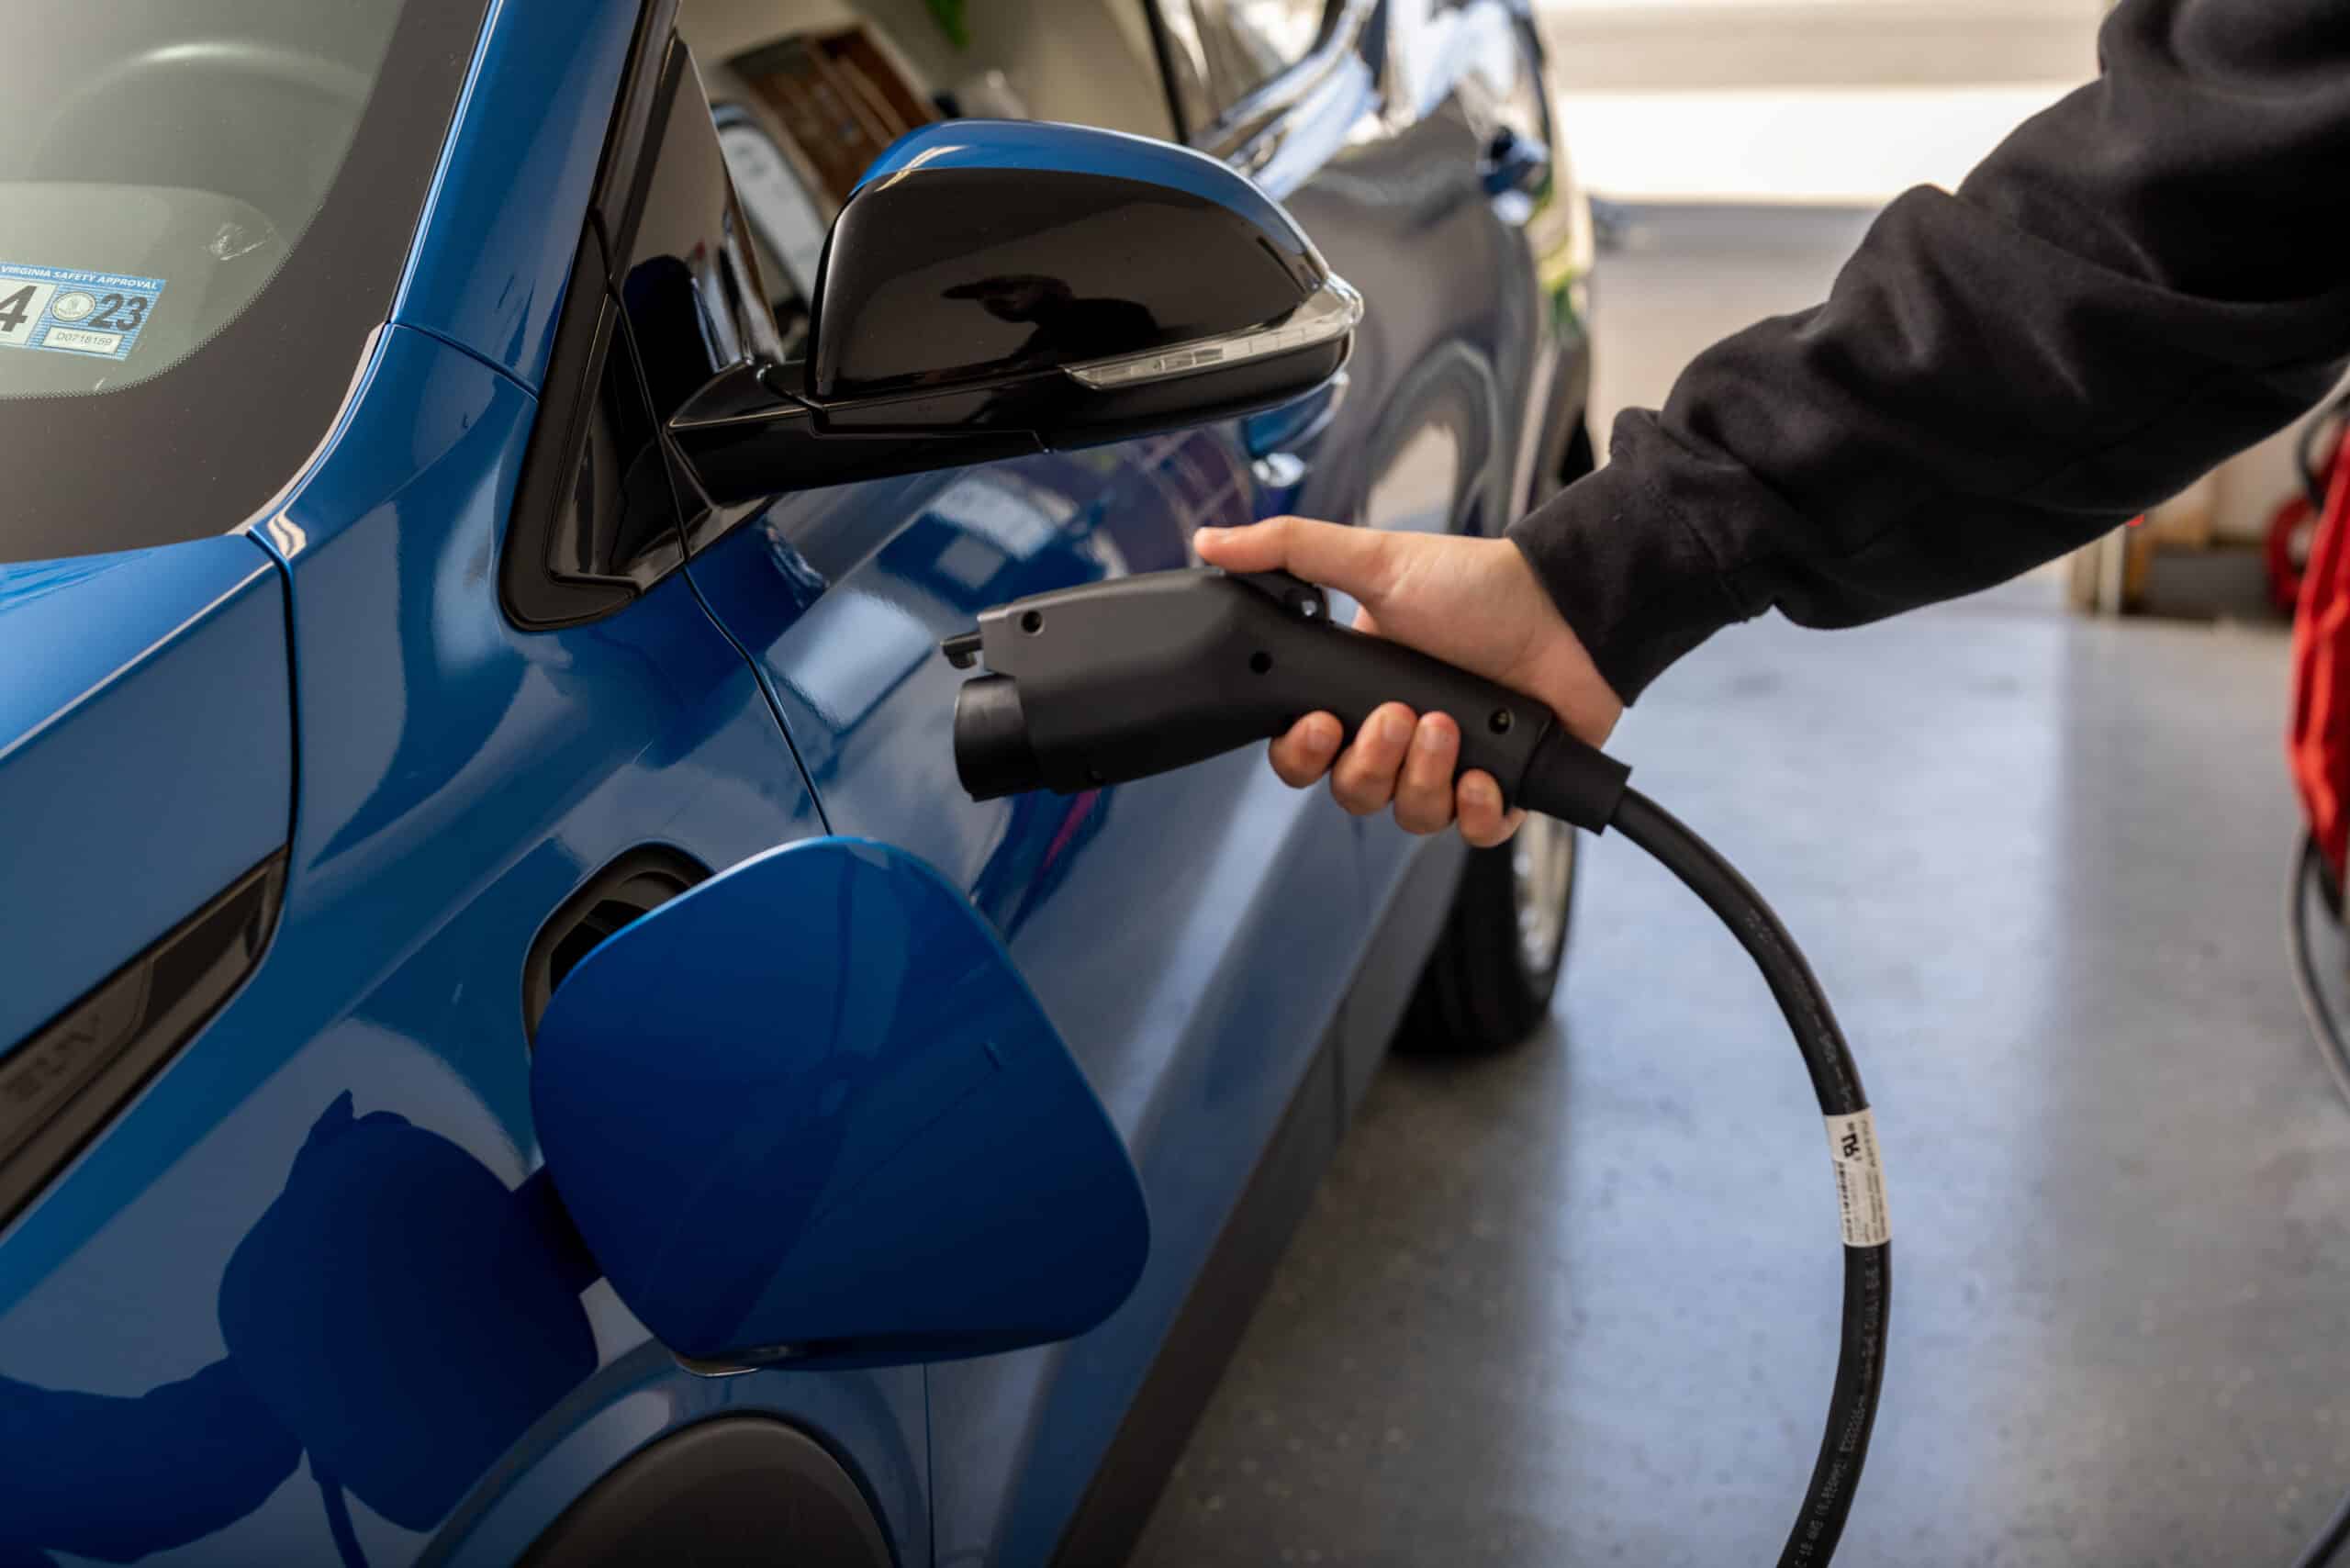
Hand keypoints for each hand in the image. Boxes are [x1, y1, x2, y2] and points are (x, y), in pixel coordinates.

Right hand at [1194, 517, 1621, 846]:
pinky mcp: (1507, 791)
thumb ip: (1289, 551)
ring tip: (1448, 728)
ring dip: (1423, 778)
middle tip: (1399, 716)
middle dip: (1370, 762)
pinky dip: (1477, 812)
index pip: (1307, 755)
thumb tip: (1210, 541)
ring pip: (1410, 817)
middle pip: (1353, 794)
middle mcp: (1402, 739)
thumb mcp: (1375, 560)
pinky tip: (1485, 775)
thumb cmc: (1478, 584)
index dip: (1303, 754)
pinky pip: (1476, 833)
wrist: (1568, 607)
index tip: (1316, 724)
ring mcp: (1454, 767)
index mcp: (1360, 693)